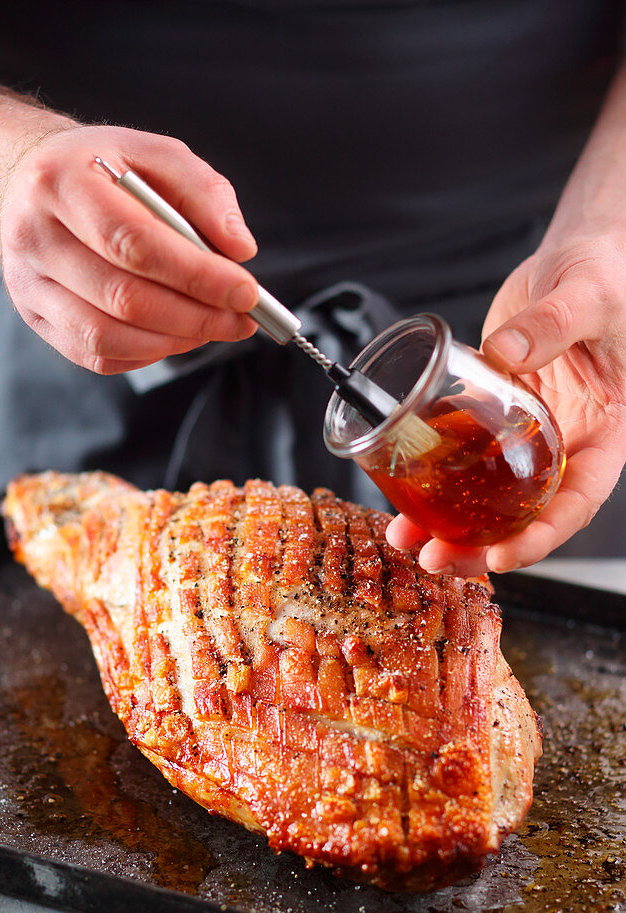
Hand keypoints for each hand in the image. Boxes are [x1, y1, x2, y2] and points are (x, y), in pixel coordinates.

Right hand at [0, 125, 258, 373]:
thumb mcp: (154, 155)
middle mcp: (34, 236)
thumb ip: (203, 192)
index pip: (133, 242)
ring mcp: (27, 284)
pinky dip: (146, 353)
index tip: (246, 291)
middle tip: (241, 320)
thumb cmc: (103, 170)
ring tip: (212, 328)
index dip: (196, 275)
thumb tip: (240, 249)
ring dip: (173, 341)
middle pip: (122, 297)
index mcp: (61, 182)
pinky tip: (174, 335)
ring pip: (106, 337)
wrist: (27, 182)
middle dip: (195, 316)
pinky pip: (96, 356)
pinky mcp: (35, 318)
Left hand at [386, 236, 625, 574]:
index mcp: (606, 432)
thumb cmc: (605, 274)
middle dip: (482, 546)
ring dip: (449, 522)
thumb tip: (509, 352)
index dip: (542, 536)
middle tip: (436, 559)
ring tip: (407, 538)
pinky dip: (435, 476)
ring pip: (491, 493)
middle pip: (528, 512)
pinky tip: (402, 491)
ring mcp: (528, 434)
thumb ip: (554, 323)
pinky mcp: (494, 416)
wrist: (575, 258)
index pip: (579, 500)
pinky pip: (464, 454)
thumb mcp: (589, 294)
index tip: (501, 556)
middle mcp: (567, 443)